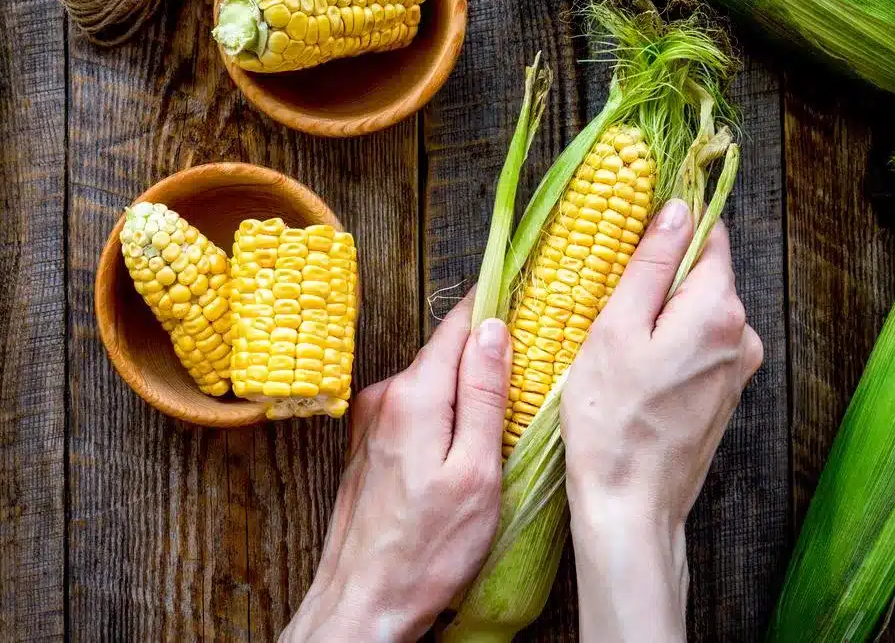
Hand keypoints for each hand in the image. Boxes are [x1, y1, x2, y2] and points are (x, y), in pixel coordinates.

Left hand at [280, 293, 512, 642]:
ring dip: (464, 390)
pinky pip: (414, 410)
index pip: (459, 325)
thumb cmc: (429, 548)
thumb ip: (485, 396)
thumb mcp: (477, 472)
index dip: (494, 307)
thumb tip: (494, 330)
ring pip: (431, 383)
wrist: (363, 599)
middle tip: (530, 368)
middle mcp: (384, 396)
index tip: (527, 295)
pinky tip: (462, 447)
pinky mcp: (366, 444)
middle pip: (445, 353)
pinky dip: (442, 415)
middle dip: (485, 354)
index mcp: (415, 395)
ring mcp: (369, 420)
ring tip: (502, 418)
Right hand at [560, 200, 762, 641]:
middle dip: (656, 279)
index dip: (666, 230)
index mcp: (718, 310)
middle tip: (604, 305)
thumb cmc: (611, 422)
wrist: (630, 506)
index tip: (626, 242)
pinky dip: (664, 348)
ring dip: (656, 317)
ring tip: (611, 347)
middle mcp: (741, 336)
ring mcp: (736, 370)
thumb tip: (676, 209)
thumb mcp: (614, 330)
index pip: (707, 235)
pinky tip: (629, 374)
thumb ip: (649, 264)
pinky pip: (695, 349)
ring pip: (694, 314)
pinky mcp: (722, 396)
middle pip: (701, 275)